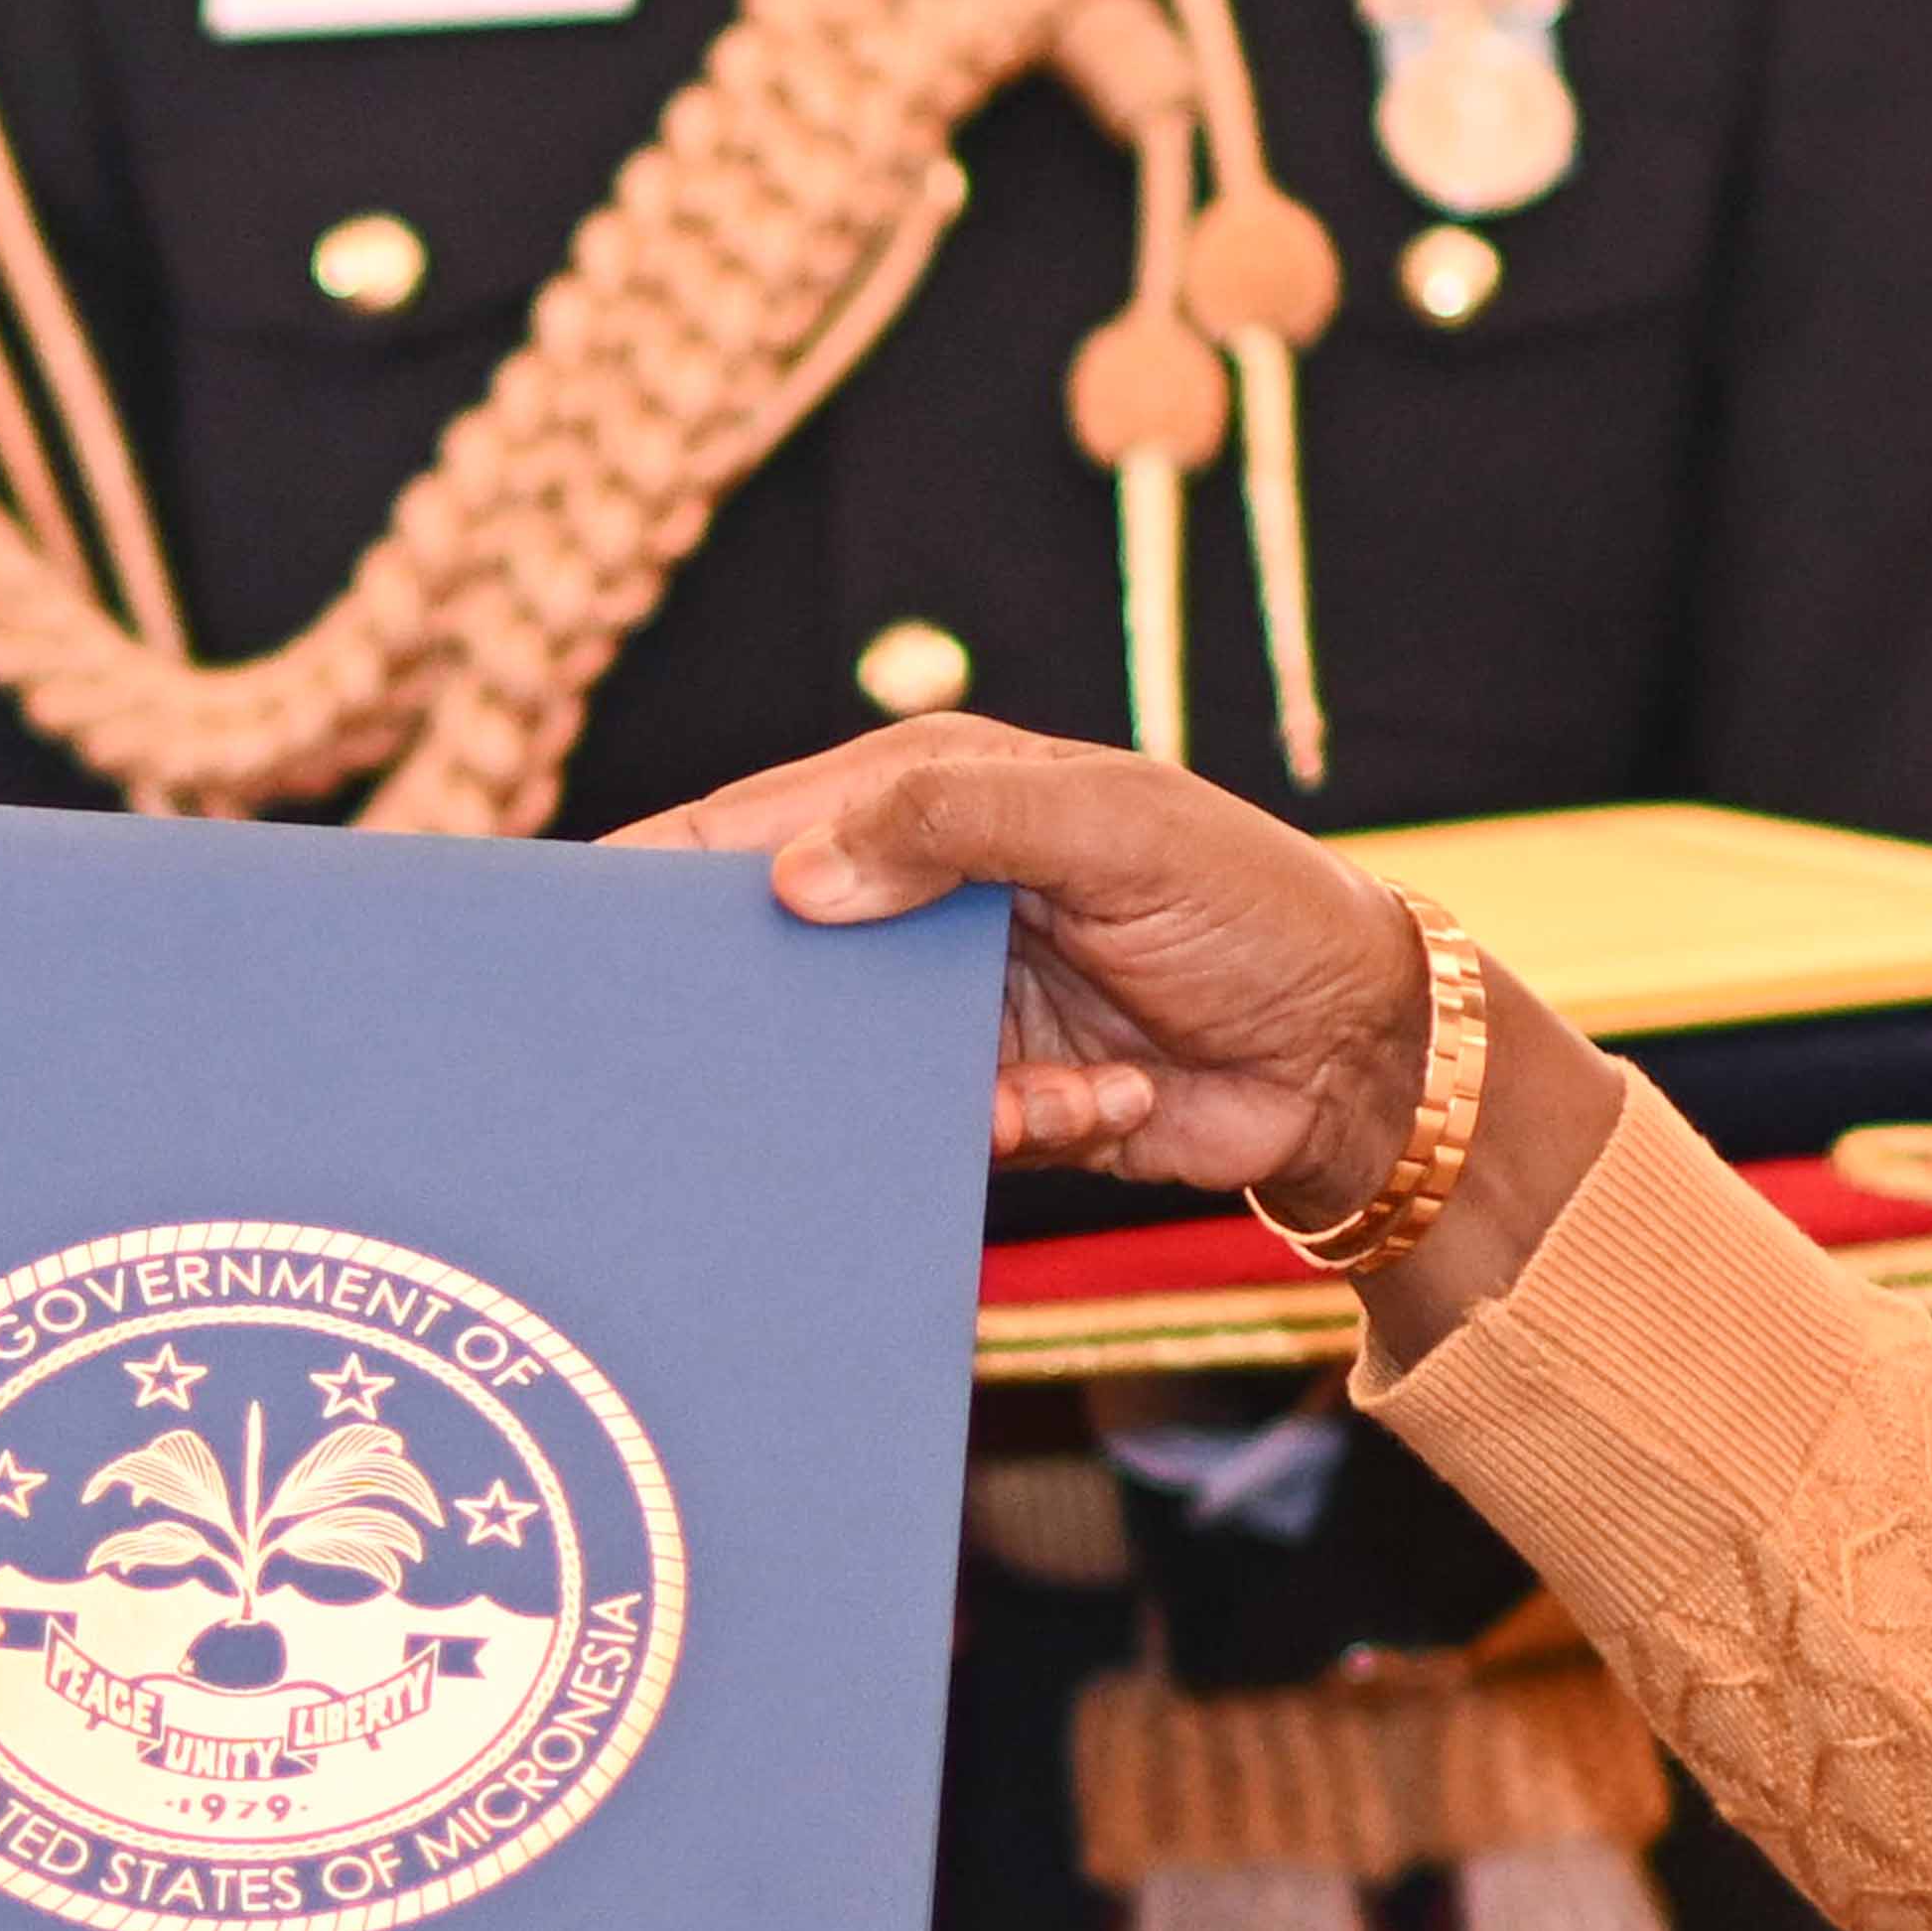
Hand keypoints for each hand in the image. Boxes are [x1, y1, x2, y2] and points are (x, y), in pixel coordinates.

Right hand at [618, 721, 1433, 1218]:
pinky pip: (937, 1135)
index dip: (661, 873)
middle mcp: (922, 899)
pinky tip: (1097, 1099)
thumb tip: (793, 875)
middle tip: (709, 1061)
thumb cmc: (1249, 902)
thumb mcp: (1112, 827)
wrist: (1359, 1054)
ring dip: (899, 1092)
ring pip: (845, 1067)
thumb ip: (953, 821)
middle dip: (755, 1012)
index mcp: (930, 795)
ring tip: (992, 1088)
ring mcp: (952, 1005)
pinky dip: (1013, 1126)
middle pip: (776, 955)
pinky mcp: (994, 1099)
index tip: (573, 930)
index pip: (758, 823)